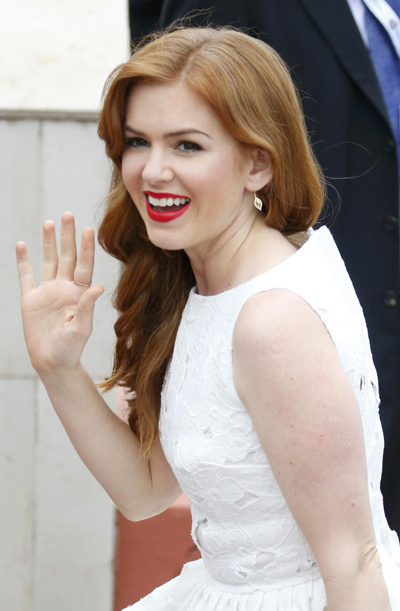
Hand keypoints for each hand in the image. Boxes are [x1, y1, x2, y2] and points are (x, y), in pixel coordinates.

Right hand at [16, 212, 103, 375]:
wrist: (52, 362)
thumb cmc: (71, 348)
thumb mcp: (81, 329)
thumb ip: (87, 307)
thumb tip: (97, 286)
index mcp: (80, 293)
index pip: (84, 265)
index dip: (86, 248)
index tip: (88, 228)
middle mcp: (65, 288)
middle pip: (67, 257)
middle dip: (68, 236)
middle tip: (68, 215)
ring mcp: (48, 291)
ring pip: (49, 261)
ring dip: (49, 243)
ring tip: (49, 223)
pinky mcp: (31, 299)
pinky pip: (26, 276)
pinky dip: (23, 261)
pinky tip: (22, 245)